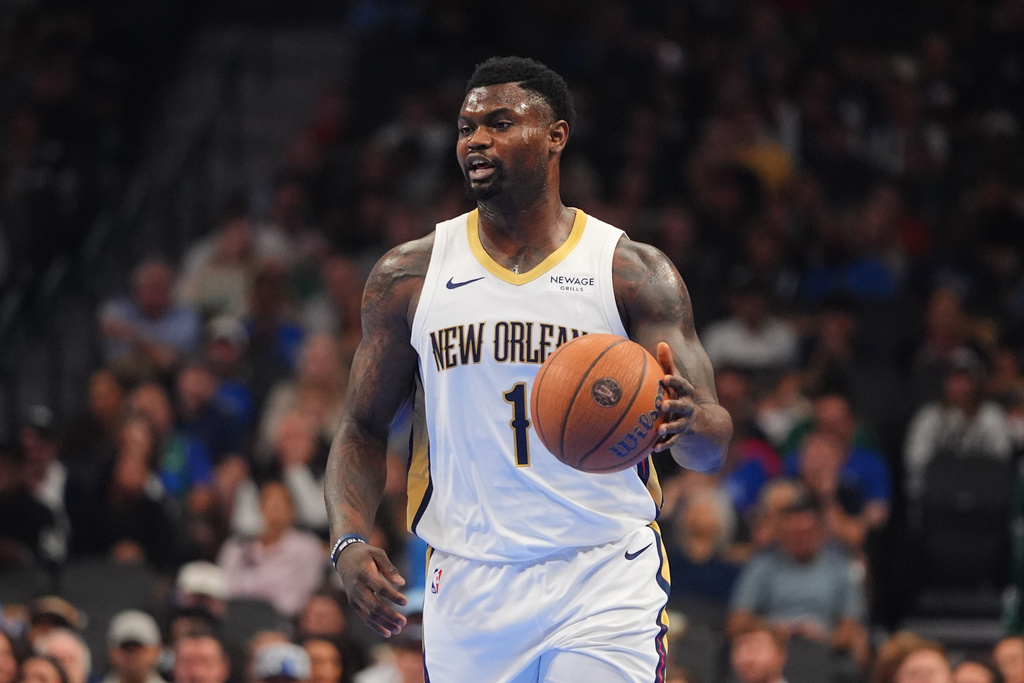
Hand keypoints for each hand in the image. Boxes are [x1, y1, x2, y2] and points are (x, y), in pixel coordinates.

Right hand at [335, 542, 407, 636]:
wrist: (345, 557)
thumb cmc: (366, 555)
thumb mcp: (378, 554)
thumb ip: (389, 568)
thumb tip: (402, 583)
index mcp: (364, 574)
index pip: (380, 588)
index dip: (393, 596)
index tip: (406, 602)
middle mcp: (357, 587)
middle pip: (374, 605)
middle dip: (389, 615)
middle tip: (404, 622)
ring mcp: (354, 597)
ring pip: (369, 614)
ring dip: (384, 623)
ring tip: (398, 629)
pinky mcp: (353, 603)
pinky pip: (364, 617)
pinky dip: (375, 626)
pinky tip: (387, 632)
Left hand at [654, 342, 723, 471]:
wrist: (705, 425)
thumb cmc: (682, 396)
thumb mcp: (677, 382)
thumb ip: (669, 364)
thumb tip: (662, 342)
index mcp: (686, 393)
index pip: (682, 385)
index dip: (674, 382)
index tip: (664, 379)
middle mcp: (688, 407)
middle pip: (681, 406)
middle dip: (673, 405)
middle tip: (663, 405)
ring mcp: (686, 422)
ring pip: (678, 425)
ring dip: (669, 427)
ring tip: (660, 430)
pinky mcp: (682, 436)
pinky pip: (673, 441)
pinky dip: (664, 444)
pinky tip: (653, 448)